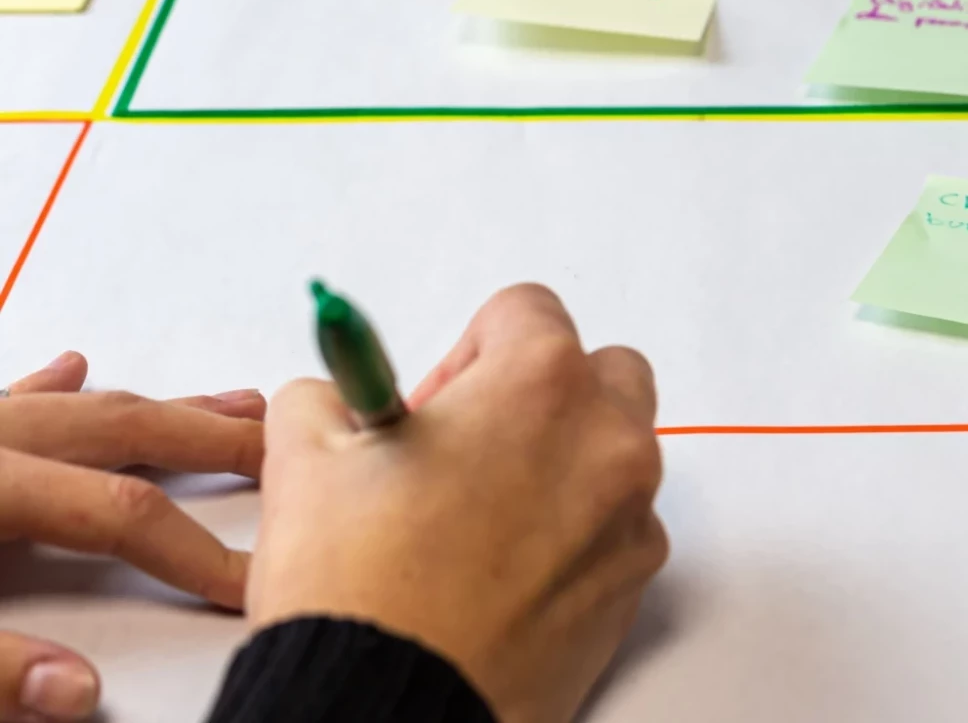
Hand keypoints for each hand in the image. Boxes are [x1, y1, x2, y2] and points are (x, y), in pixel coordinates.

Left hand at [0, 352, 263, 722]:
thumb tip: (77, 688)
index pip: (119, 514)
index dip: (191, 552)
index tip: (242, 583)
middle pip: (121, 430)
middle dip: (212, 441)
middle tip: (281, 450)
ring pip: (80, 405)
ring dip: (160, 407)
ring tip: (230, 404)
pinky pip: (10, 396)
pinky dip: (52, 386)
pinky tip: (75, 370)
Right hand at [249, 285, 666, 722]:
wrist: (391, 705)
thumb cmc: (360, 590)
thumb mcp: (306, 459)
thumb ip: (334, 394)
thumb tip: (345, 394)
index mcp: (539, 384)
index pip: (525, 310)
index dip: (466, 351)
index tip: (433, 404)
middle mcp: (606, 439)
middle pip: (598, 371)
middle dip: (539, 394)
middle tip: (468, 448)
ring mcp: (632, 513)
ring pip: (614, 451)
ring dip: (562, 461)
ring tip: (482, 514)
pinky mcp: (635, 580)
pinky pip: (618, 526)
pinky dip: (577, 531)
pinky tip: (507, 568)